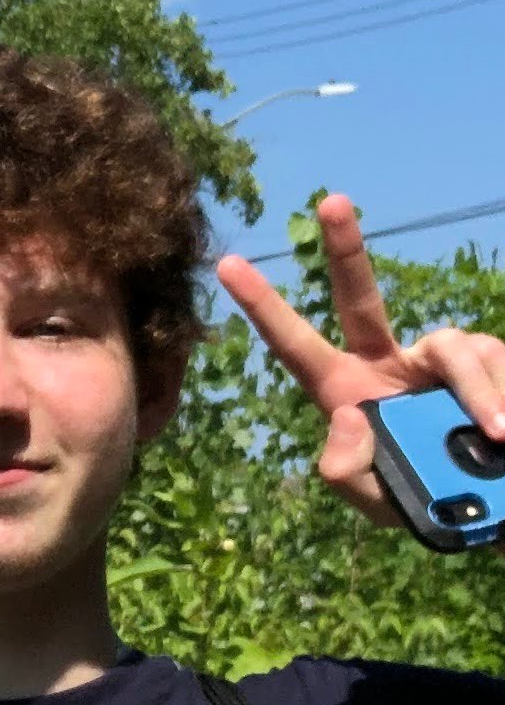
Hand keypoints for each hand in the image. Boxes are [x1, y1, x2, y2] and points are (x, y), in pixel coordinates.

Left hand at [217, 193, 504, 528]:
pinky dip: (501, 399)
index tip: (227, 265)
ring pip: (451, 349)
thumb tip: (343, 416)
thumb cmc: (420, 499)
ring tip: (498, 436)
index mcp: (346, 390)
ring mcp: (438, 356)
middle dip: (345, 249)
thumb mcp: (375, 500)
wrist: (488, 502)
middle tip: (329, 201)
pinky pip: (491, 365)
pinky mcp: (488, 357)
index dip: (263, 307)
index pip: (296, 346)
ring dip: (476, 393)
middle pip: (360, 297)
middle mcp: (387, 361)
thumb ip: (348, 473)